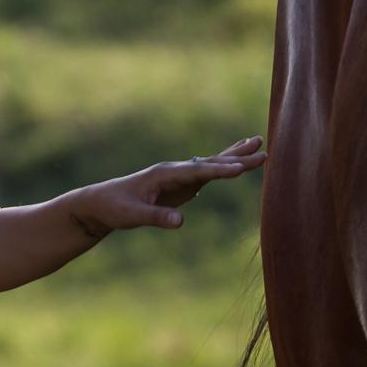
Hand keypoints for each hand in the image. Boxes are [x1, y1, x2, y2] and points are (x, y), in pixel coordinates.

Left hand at [72, 135, 265, 235]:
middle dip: (237, 157)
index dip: (220, 170)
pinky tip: (240, 161)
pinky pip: (208, 173)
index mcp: (165, 174)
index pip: (198, 171)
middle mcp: (176, 170)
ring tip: (259, 144)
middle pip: (211, 162)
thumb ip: (157, 218)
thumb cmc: (115, 208)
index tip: (242, 167)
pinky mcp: (182, 184)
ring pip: (212, 164)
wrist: (102, 203)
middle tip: (263, 152)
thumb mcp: (133, 216)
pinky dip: (226, 167)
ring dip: (236, 155)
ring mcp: (180, 175)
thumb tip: (181, 222)